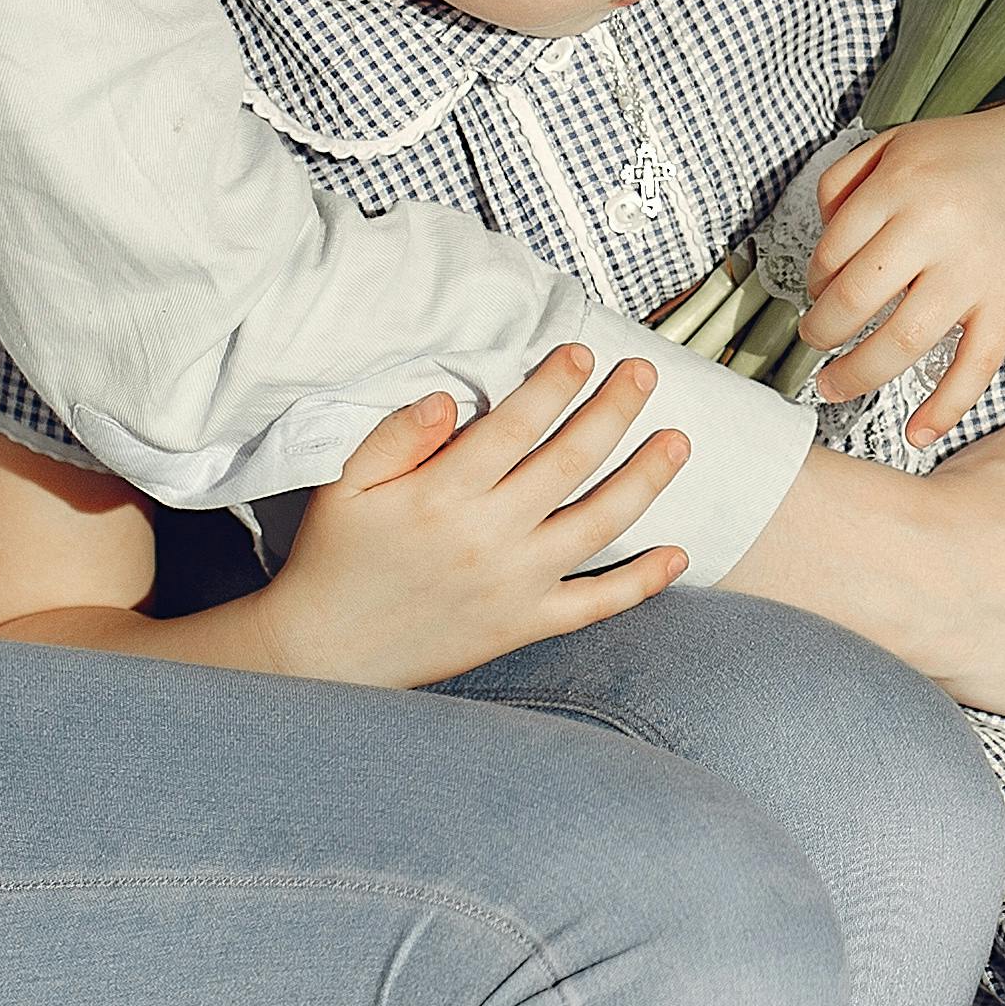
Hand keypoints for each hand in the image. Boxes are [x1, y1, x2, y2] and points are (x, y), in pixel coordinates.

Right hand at [245, 348, 687, 688]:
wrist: (326, 652)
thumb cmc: (335, 557)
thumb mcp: (345, 486)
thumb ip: (395, 436)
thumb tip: (447, 399)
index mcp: (442, 495)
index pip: (515, 426)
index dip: (554, 385)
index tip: (583, 354)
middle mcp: (487, 537)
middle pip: (570, 463)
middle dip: (614, 411)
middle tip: (645, 374)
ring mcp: (513, 585)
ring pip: (597, 525)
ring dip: (645, 480)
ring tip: (678, 442)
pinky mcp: (524, 625)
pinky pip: (595, 604)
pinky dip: (641, 582)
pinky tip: (678, 554)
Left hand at [808, 108, 1004, 437]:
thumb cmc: (976, 154)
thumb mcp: (901, 142)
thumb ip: (847, 179)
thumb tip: (822, 240)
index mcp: (902, 185)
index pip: (833, 251)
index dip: (814, 282)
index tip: (817, 293)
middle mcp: (935, 228)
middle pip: (855, 301)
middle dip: (821, 333)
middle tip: (813, 343)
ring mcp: (975, 271)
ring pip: (902, 342)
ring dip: (857, 374)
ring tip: (834, 385)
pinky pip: (973, 367)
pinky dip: (944, 408)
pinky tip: (918, 432)